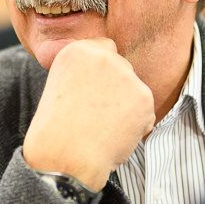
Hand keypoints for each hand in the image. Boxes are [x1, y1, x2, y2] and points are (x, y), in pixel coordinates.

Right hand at [23, 38, 154, 190]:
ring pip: (135, 91)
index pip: (104, 48)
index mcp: (77, 51)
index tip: (92, 90)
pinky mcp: (144, 97)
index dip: (100, 73)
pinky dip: (136, 126)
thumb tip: (109, 78)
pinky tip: (114, 135)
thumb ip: (85, 74)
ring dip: (127, 108)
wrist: (65, 155)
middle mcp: (103, 56)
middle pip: (122, 67)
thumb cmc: (58, 129)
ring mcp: (126, 75)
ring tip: (102, 126)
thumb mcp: (61, 87)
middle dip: (116, 88)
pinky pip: (146, 112)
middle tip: (96, 112)